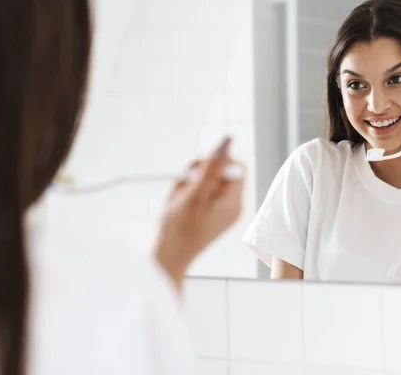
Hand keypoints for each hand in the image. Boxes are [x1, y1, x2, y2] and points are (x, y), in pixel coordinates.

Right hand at [155, 137, 244, 285]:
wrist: (165, 260)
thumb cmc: (177, 229)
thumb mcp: (194, 192)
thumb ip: (211, 166)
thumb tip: (228, 139)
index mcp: (234, 202)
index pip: (236, 166)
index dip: (216, 161)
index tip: (197, 171)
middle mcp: (231, 207)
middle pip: (220, 172)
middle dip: (197, 174)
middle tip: (182, 186)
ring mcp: (220, 212)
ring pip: (205, 181)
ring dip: (187, 184)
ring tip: (176, 199)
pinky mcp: (207, 216)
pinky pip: (199, 193)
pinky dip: (185, 194)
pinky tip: (175, 205)